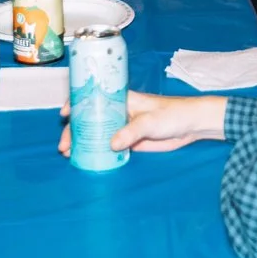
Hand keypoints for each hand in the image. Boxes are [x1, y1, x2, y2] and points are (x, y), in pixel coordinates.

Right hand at [52, 91, 229, 156]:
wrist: (192, 126)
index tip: (64, 113)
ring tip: (70, 154)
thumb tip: (111, 144)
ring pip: (97, 134)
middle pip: (90, 119)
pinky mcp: (131, 142)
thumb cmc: (173, 114)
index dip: (77, 103)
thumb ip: (132, 131)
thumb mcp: (151, 120)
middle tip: (64, 146)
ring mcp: (124, 127)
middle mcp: (119, 112)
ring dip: (83, 142)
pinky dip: (97, 152)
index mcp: (122, 99)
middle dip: (74, 130)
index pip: (94, 97)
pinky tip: (87, 160)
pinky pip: (109, 147)